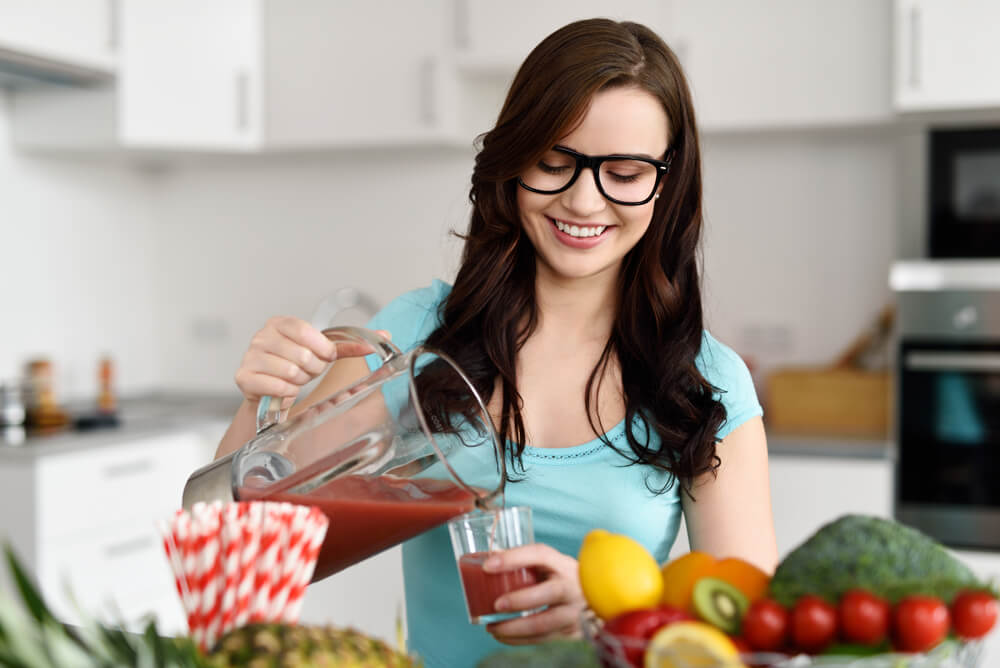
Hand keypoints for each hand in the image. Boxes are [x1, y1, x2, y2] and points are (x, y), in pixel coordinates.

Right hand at [234, 316, 388, 404]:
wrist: (269, 390)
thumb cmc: (296, 366)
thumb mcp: (322, 351)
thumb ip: (351, 344)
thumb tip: (386, 335)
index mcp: (279, 323)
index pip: (304, 330)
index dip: (321, 347)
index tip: (327, 356)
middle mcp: (261, 336)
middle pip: (301, 354)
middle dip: (312, 368)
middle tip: (308, 371)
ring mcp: (250, 356)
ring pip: (290, 371)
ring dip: (300, 381)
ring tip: (296, 379)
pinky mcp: (244, 377)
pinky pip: (276, 386)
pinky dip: (287, 392)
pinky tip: (285, 389)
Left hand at [483, 543, 586, 644]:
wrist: (595, 600)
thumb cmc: (561, 579)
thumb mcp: (550, 566)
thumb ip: (525, 563)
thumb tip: (489, 562)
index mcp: (563, 564)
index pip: (540, 555)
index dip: (514, 558)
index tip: (488, 566)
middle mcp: (572, 586)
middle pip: (550, 592)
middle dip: (520, 601)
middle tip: (496, 605)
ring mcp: (575, 611)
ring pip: (545, 623)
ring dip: (514, 628)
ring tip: (492, 627)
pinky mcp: (572, 632)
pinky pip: (543, 638)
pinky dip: (519, 640)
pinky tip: (502, 636)